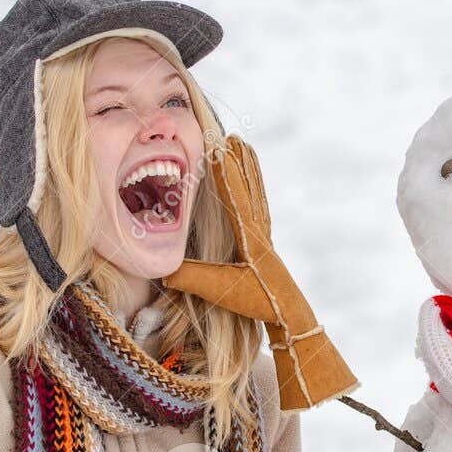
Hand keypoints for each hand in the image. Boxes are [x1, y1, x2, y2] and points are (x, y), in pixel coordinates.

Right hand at [161, 135, 356, 409]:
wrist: (290, 315)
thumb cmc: (257, 302)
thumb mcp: (220, 290)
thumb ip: (191, 279)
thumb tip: (162, 271)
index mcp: (248, 236)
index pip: (235, 197)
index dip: (226, 173)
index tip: (219, 148)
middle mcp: (259, 229)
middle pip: (249, 187)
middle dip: (239, 161)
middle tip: (232, 137)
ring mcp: (266, 233)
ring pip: (256, 192)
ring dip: (249, 168)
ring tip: (244, 146)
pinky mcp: (267, 241)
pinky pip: (260, 204)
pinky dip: (254, 186)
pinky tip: (251, 181)